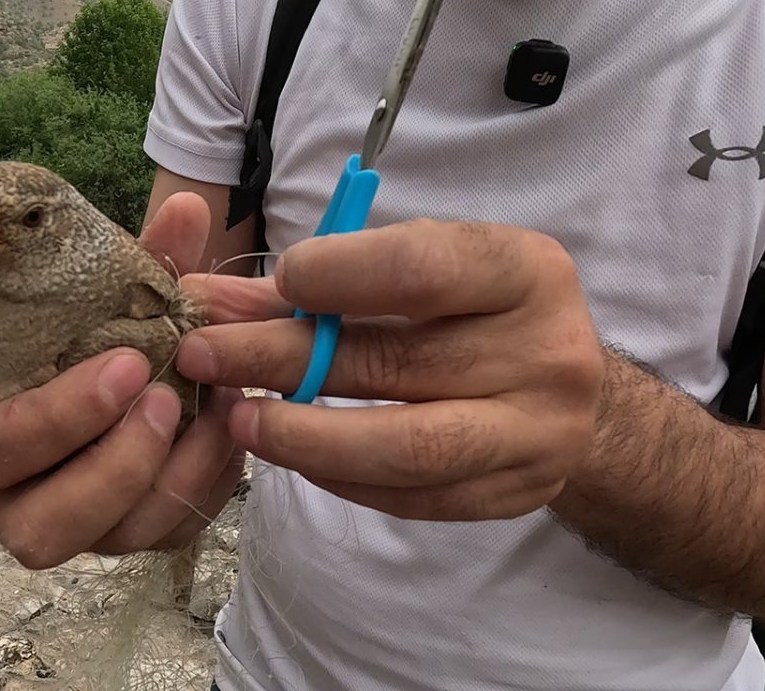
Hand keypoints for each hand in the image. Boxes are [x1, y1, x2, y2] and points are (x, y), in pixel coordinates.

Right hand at [0, 192, 244, 568]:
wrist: (133, 368)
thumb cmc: (99, 331)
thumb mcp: (116, 295)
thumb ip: (145, 258)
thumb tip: (190, 207)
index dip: (57, 418)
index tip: (127, 364)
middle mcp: (21, 493)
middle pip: (38, 529)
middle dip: (113, 468)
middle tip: (167, 401)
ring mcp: (80, 525)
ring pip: (111, 543)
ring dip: (171, 481)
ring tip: (216, 412)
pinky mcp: (133, 535)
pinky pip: (168, 536)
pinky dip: (206, 486)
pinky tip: (229, 432)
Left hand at [176, 218, 603, 520]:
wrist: (561, 381)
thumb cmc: (474, 306)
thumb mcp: (415, 266)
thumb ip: (316, 282)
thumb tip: (205, 295)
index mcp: (527, 271)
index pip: (419, 271)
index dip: (334, 276)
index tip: (275, 282)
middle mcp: (548, 353)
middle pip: (396, 364)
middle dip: (282, 361)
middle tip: (202, 356)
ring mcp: (539, 434)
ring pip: (405, 449)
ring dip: (304, 438)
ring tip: (237, 420)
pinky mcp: (517, 494)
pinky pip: (411, 498)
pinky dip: (339, 476)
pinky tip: (293, 454)